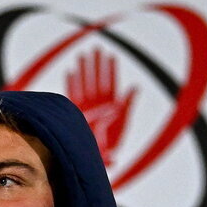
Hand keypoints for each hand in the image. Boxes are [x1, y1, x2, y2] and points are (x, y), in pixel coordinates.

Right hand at [66, 48, 136, 166]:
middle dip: (96, 64)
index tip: (110, 56)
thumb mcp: (123, 123)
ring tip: (82, 56)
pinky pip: (73, 95)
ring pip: (85, 84)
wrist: (95, 158)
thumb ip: (127, 104)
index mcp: (111, 106)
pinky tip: (71, 72)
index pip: (111, 83)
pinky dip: (72, 84)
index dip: (111, 69)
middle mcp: (99, 104)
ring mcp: (87, 107)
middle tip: (95, 49)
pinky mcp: (77, 113)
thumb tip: (134, 87)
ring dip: (83, 70)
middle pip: (97, 79)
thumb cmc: (111, 144)